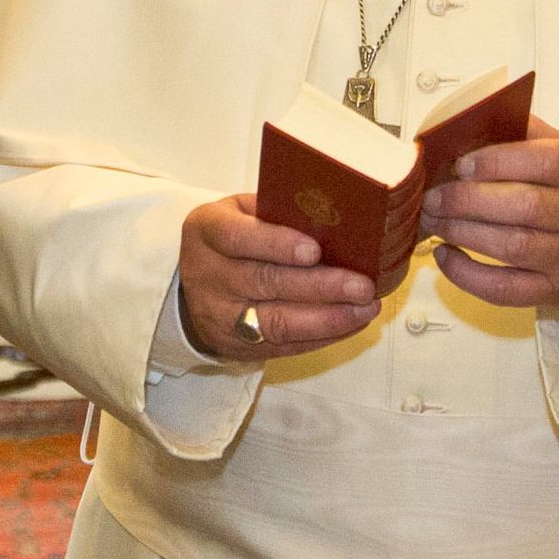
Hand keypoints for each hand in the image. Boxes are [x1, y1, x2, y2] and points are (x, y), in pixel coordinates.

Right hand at [177, 196, 377, 360]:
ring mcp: (220, 316)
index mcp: (206, 231)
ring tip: (366, 308)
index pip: (238, 237)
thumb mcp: (240, 213)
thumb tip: (338, 216)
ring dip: (328, 318)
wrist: (192, 287)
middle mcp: (208, 275)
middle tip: (362, 286)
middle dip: (319, 286)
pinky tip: (352, 322)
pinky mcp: (236, 346)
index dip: (276, 244)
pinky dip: (323, 335)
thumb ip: (276, 212)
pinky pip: (284, 345)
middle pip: (265, 282)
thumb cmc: (231, 240)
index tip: (314, 250)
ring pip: (276, 321)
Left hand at [418, 117, 558, 318]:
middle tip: (433, 196)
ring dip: (462, 233)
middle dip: (468, 200)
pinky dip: (469, 276)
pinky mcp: (554, 289)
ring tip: (433, 220)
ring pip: (512, 247)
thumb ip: (530, 132)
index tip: (462, 164)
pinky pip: (507, 289)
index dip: (498, 162)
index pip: (545, 163)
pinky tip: (446, 256)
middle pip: (524, 206)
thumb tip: (477, 119)